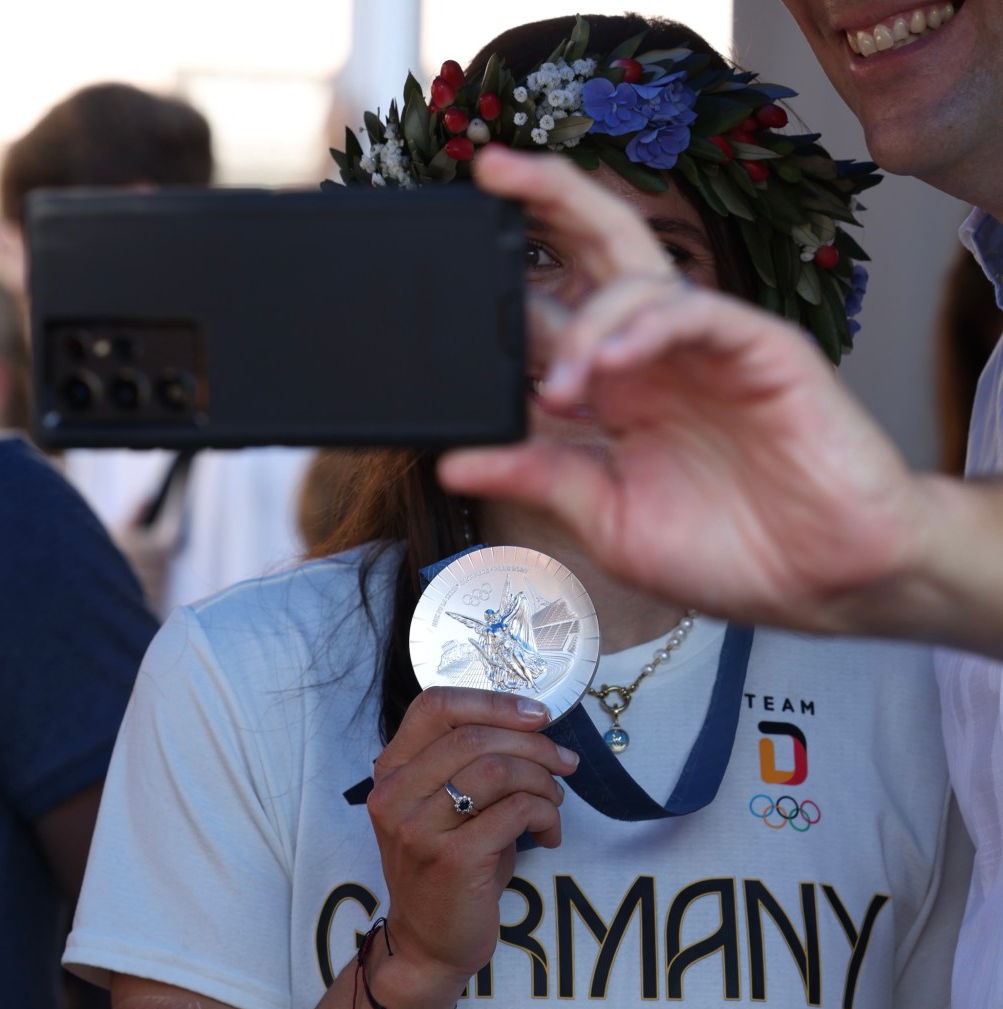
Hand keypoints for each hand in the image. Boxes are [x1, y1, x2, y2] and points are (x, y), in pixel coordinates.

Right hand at [365, 687, 577, 1008]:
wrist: (428, 943)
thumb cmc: (449, 862)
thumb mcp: (447, 802)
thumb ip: (473, 759)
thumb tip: (536, 725)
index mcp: (393, 768)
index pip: (435, 705)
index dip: (493, 701)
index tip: (537, 715)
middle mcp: (395, 793)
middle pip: (473, 735)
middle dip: (532, 744)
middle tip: (564, 762)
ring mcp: (418, 828)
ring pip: (496, 770)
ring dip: (541, 779)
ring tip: (554, 801)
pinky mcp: (451, 860)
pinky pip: (513, 812)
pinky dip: (544, 813)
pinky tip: (548, 830)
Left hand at [439, 147, 927, 636]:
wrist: (823, 578)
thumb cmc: (725, 551)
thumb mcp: (606, 518)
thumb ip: (538, 478)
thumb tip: (450, 464)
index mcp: (613, 395)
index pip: (550, 322)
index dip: (500, 296)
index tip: (444, 285)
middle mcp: (652, 358)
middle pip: (594, 255)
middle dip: (545, 204)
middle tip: (489, 170)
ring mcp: (704, 348)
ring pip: (638, 277)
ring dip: (587, 320)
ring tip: (562, 385)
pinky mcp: (762, 348)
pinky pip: (697, 312)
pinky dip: (650, 325)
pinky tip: (614, 360)